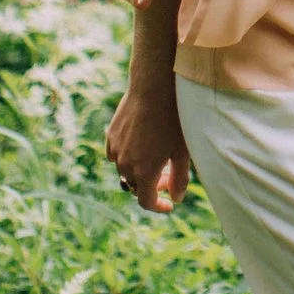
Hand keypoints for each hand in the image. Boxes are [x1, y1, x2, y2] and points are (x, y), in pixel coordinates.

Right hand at [107, 82, 190, 213]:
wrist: (154, 87)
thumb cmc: (174, 119)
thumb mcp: (183, 151)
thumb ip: (180, 179)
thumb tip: (177, 199)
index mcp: (145, 173)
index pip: (146, 202)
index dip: (158, 206)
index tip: (168, 203)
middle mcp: (126, 165)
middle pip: (137, 185)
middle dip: (153, 185)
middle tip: (169, 173)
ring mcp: (116, 150)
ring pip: (126, 170)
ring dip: (140, 170)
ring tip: (158, 155)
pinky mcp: (110, 136)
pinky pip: (116, 154)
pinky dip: (128, 156)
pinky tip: (142, 144)